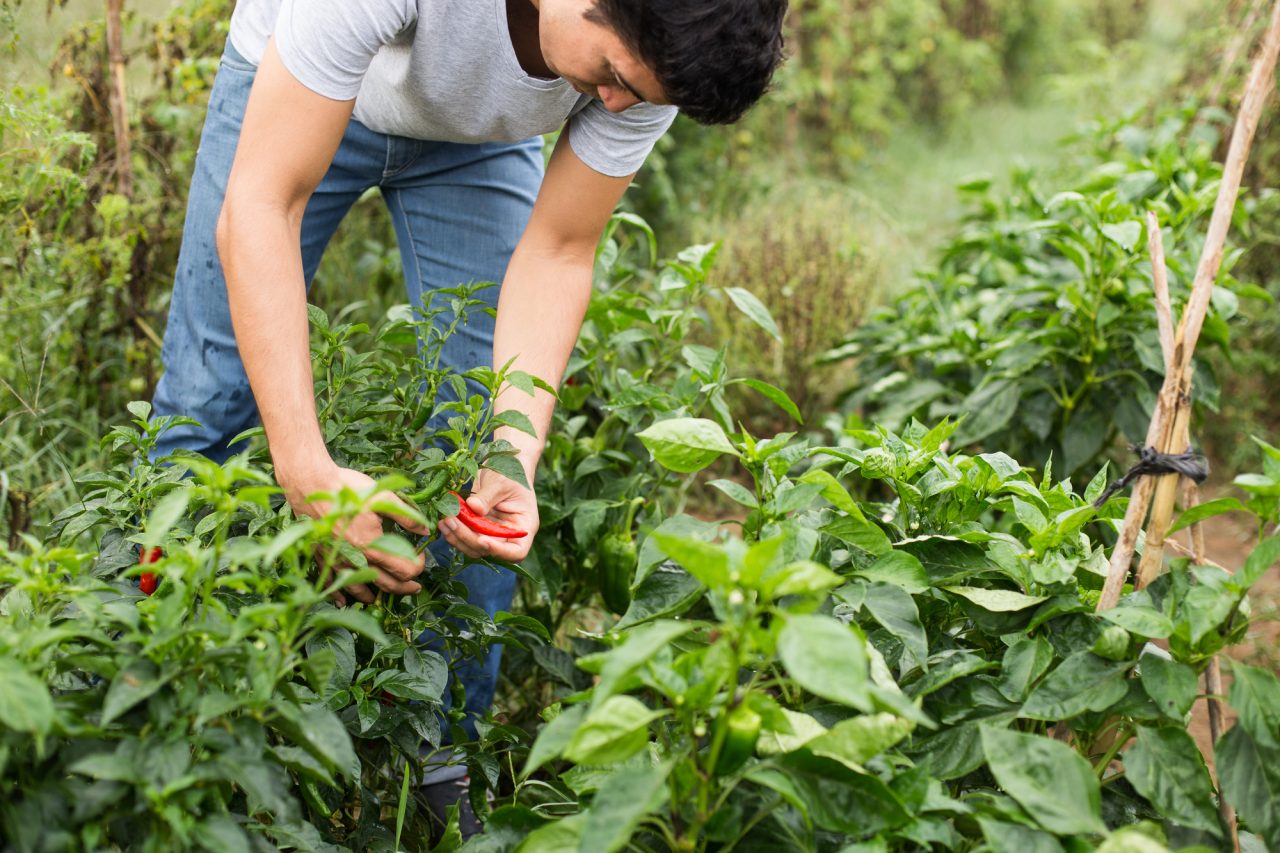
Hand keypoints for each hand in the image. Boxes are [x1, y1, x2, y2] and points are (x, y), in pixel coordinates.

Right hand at [281, 464, 430, 604]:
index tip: (420, 555)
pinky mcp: (322, 557)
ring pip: (359, 589)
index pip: (404, 570)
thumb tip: (426, 530)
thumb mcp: (384, 498)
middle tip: (415, 587)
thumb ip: (407, 516)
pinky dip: (340, 594)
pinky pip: (332, 582)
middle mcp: (357, 560)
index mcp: (374, 546)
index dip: (418, 566)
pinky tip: (343, 601)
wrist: (310, 484)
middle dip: (405, 587)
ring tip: (383, 596)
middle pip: (386, 585)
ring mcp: (337, 561)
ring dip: (375, 595)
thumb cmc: (349, 490)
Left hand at [438, 469, 538, 562]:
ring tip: (444, 521)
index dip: (499, 551)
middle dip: (468, 538)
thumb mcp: (502, 482)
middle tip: (450, 521)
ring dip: (456, 537)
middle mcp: (507, 534)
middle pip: (488, 550)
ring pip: (472, 546)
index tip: (482, 540)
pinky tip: (443, 519)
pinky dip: (453, 531)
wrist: (505, 463)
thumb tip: (473, 507)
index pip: (516, 551)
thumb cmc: (511, 471)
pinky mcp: (477, 527)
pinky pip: (464, 536)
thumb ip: (488, 496)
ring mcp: (491, 532)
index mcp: (523, 525)